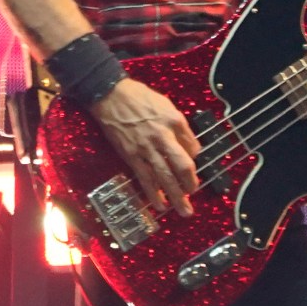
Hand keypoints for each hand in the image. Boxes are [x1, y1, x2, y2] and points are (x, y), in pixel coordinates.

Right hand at [89, 77, 199, 216]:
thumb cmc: (139, 97)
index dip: (195, 159)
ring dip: (175, 196)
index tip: (193, 166)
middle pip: (181, 166)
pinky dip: (153, 193)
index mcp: (174, 122)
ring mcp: (146, 148)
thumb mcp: (166, 105)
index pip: (192, 147)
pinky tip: (159, 205)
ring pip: (164, 177)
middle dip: (190, 184)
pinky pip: (144, 178)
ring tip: (184, 210)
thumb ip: (180, 127)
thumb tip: (191, 147)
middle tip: (194, 196)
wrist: (110, 95)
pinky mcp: (131, 155)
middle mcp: (162, 137)